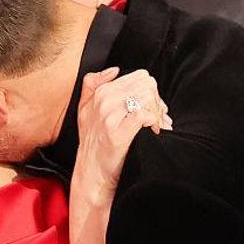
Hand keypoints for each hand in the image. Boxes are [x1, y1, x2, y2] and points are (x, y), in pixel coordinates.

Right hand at [72, 67, 171, 204]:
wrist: (93, 173)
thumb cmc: (93, 144)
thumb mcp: (85, 110)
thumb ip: (92, 84)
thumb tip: (113, 70)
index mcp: (100, 92)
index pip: (139, 77)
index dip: (151, 92)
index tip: (152, 108)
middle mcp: (104, 100)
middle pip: (147, 85)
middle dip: (157, 101)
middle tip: (158, 118)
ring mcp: (109, 116)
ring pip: (148, 98)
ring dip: (159, 113)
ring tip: (158, 126)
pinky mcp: (118, 133)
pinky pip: (145, 115)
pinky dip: (155, 123)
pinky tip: (154, 132)